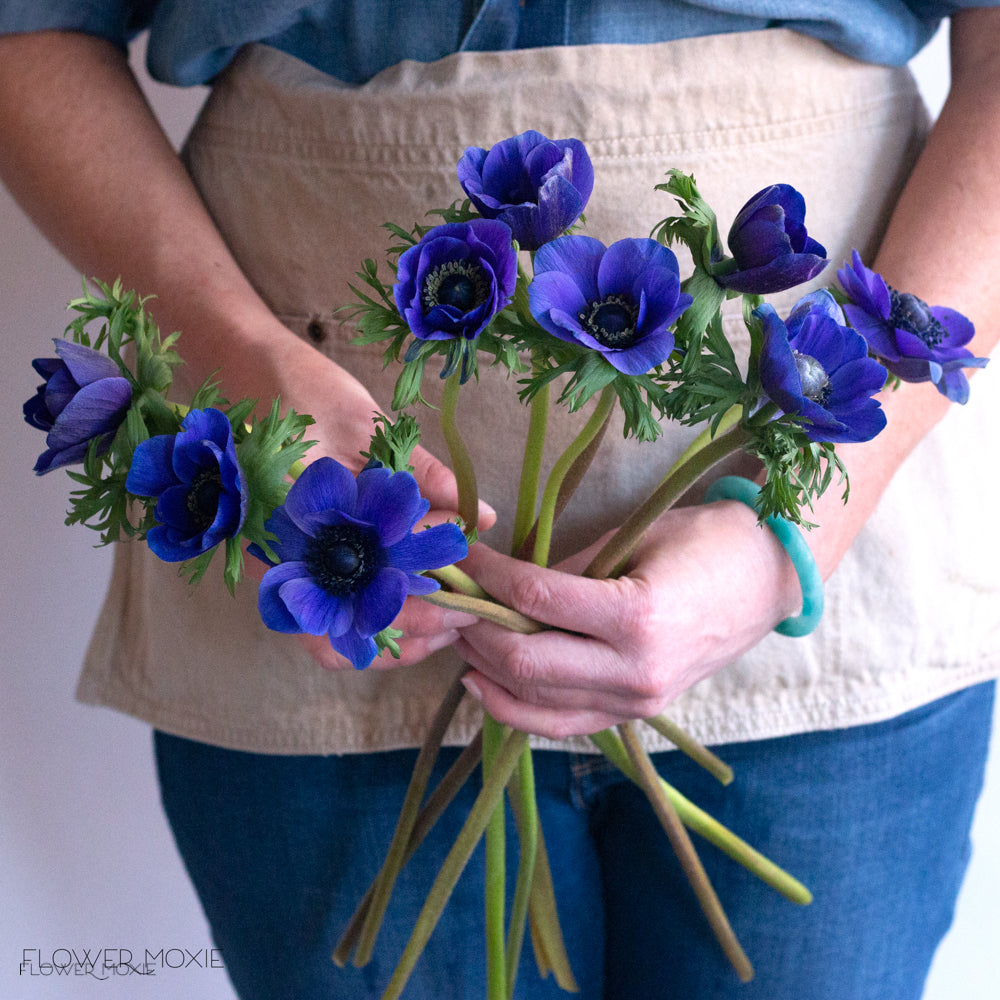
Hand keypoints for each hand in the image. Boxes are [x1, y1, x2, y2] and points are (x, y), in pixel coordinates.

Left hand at [454, 501, 799, 738]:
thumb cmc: (707, 543)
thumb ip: (569, 570)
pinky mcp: (636, 713)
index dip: (489, 577)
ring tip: (459, 639)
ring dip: (487, 671)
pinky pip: (563, 723)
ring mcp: (636, 701)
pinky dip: (518, 708)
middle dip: (476, 630)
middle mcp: (634, 671)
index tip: (460, 558)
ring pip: (537, 702)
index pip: (537, 598)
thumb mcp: (634, 539)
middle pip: (525, 660)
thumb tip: (508, 584)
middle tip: (450, 602)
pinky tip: (487, 686)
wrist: (770, 578)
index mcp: (637, 617)